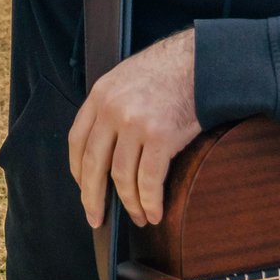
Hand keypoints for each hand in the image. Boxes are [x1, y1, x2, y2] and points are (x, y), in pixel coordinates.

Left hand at [68, 29, 201, 228]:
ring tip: (138, 217)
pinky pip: (149, 180)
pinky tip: (154, 212)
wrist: (202, 61)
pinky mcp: (161, 137)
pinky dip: (150, 202)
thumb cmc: (170, 71)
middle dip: (93, 198)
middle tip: (96, 218)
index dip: (78, 170)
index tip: (83, 187)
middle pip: (94, 164)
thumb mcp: (127, 78)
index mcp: (100, 95)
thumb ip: (111, 106)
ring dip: (130, 204)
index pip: (77, 141)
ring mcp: (136, 124)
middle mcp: (113, 110)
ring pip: (122, 177)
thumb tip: (107, 147)